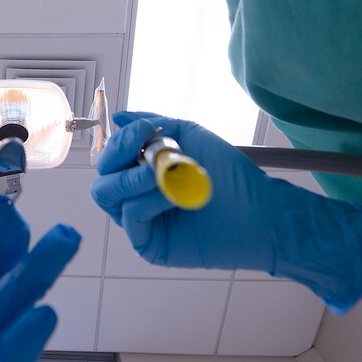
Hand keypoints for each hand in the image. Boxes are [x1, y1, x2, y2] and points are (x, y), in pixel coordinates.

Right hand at [91, 111, 361, 312]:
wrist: (261, 210)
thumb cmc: (230, 176)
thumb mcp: (188, 136)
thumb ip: (150, 124)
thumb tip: (117, 118)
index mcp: (140, 172)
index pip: (108, 157)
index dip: (118, 142)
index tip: (147, 130)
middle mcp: (135, 196)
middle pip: (100, 177)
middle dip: (119, 159)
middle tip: (152, 157)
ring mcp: (139, 221)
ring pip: (107, 195)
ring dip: (134, 180)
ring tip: (166, 178)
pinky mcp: (148, 244)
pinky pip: (129, 217)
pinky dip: (148, 202)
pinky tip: (173, 198)